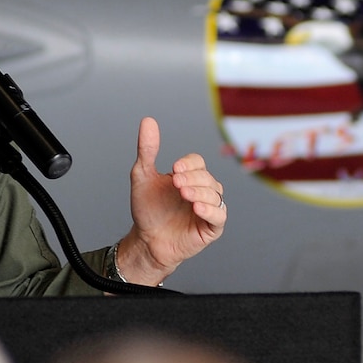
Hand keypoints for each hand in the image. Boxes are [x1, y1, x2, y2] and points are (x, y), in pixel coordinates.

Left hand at [118, 116, 225, 284]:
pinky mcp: (212, 228)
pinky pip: (219, 216)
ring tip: (184, 195)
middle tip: (176, 184)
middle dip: (193, 179)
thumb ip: (147, 150)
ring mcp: (209, 209)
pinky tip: (197, 208)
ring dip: (200, 192)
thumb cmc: (147, 210)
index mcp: (189, 176)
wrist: (146, 240)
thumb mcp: (143, 177)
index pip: (198, 163)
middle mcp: (202, 190)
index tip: (174, 169)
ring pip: (215, 194)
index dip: (189, 164)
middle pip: (207, 177)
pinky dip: (210, 210)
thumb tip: (148, 121)